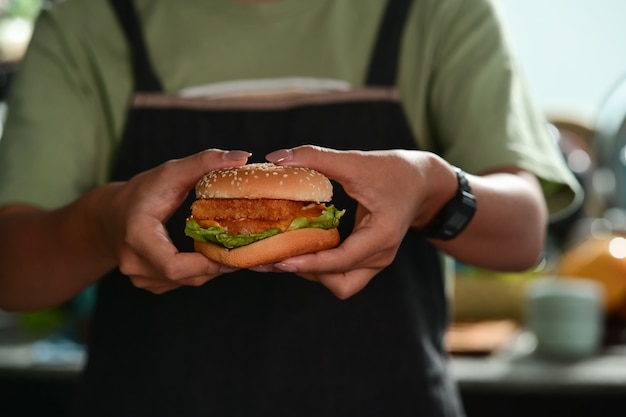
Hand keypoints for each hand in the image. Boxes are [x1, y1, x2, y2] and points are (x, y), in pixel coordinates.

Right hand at [104, 149, 249, 293]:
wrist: (109, 216)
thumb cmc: (141, 192)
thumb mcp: (170, 172)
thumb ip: (204, 162)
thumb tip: (242, 156)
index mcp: (137, 237)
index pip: (172, 265)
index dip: (205, 264)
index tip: (230, 251)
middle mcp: (135, 263)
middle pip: (186, 277)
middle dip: (216, 264)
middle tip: (240, 247)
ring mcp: (140, 278)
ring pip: (187, 282)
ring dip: (210, 268)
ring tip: (227, 247)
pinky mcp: (148, 284)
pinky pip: (181, 283)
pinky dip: (198, 271)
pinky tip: (207, 253)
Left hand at [263, 145, 456, 298]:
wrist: (422, 182)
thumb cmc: (393, 170)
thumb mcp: (355, 161)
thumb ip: (316, 157)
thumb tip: (275, 157)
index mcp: (381, 235)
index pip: (342, 260)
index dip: (309, 263)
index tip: (280, 260)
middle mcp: (381, 255)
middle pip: (340, 283)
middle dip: (309, 273)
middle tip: (277, 257)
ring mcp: (378, 260)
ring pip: (341, 284)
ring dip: (315, 273)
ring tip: (286, 253)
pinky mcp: (371, 259)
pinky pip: (343, 273)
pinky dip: (322, 266)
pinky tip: (302, 247)